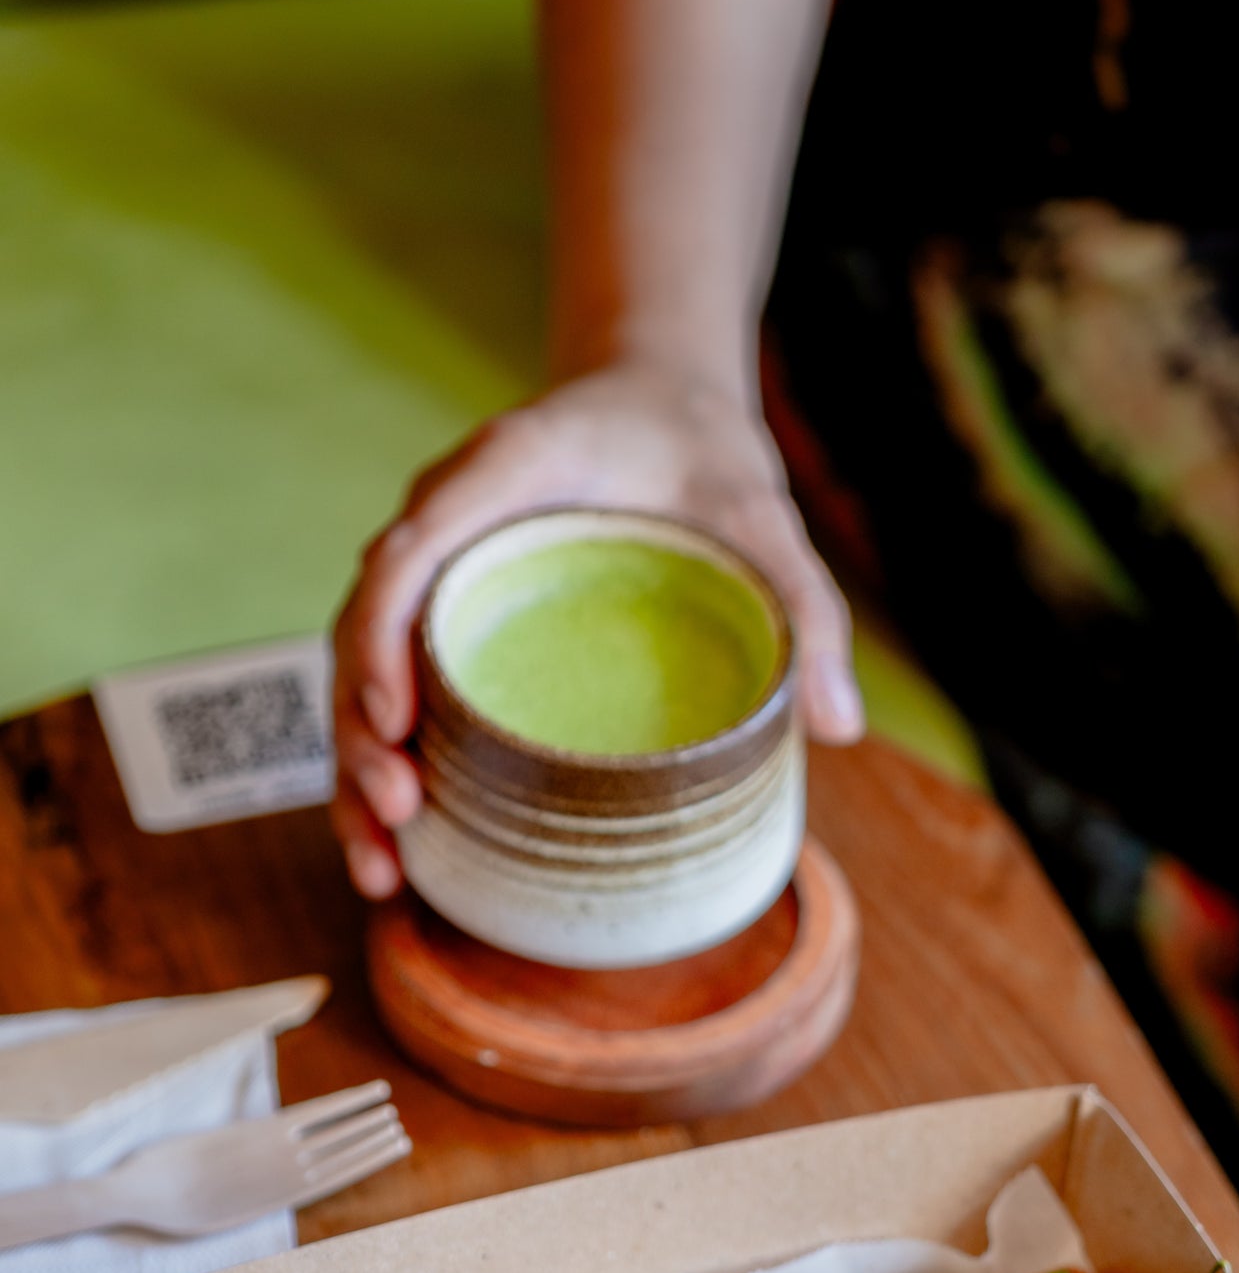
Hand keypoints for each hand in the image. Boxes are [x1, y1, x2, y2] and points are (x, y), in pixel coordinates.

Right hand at [331, 359, 864, 897]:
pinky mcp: (448, 614)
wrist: (660, 405)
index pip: (411, 549)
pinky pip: (395, 682)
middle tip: (395, 820)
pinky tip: (403, 847)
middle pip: (366, 628)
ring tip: (383, 867)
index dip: (389, 635)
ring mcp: (439, 571)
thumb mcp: (764, 515)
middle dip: (362, 733)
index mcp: (503, 470)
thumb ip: (805, 606)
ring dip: (360, 768)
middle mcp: (447, 520)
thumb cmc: (702, 456)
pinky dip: (387, 760)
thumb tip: (843, 729)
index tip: (398, 719)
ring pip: (364, 668)